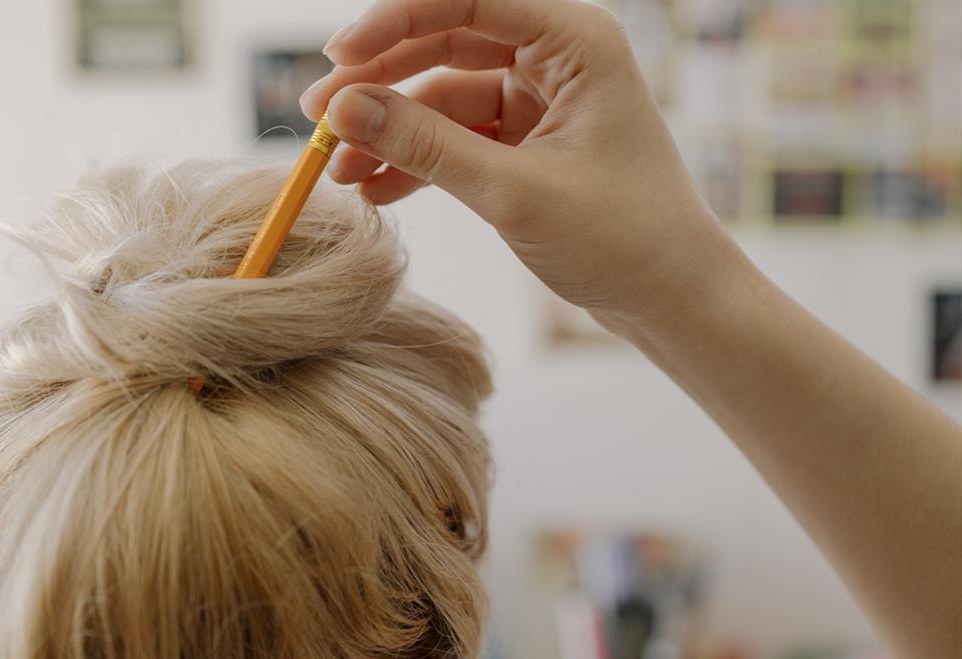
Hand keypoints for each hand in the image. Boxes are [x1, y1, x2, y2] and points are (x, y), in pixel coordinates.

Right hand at [300, 0, 746, 328]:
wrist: (673, 300)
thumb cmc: (622, 238)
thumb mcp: (513, 191)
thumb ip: (426, 146)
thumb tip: (342, 109)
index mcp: (573, 40)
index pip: (466, 1)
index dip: (393, 21)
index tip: (336, 60)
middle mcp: (556, 58)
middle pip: (443, 45)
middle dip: (378, 84)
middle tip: (314, 120)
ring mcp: (540, 102)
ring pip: (442, 99)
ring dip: (390, 133)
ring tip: (336, 172)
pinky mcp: (527, 144)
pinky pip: (456, 138)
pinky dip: (416, 162)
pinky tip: (374, 191)